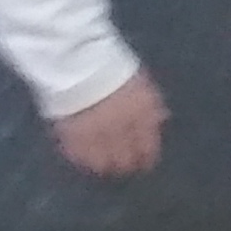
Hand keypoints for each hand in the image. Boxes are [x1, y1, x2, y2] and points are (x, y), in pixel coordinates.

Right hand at [50, 71, 167, 179]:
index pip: (147, 145)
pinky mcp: (71, 134)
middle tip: (124, 168)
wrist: (79, 61)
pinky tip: (86, 162)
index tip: (145, 165)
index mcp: (141, 113)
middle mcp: (120, 126)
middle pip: (125, 157)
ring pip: (102, 161)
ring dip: (105, 166)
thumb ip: (150, 106)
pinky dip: (83, 160)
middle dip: (126, 164)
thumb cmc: (113, 69)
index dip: (146, 158)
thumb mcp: (141, 84)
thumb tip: (160, 120)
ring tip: (106, 169)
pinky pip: (78, 155)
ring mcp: (95, 132)